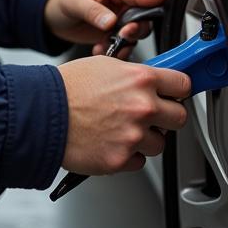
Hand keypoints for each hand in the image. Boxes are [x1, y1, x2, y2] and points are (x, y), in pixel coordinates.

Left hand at [44, 0, 165, 55]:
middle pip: (143, 17)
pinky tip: (99, 50)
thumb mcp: (74, 1)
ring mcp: (119, 20)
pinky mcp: (114, 35)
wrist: (52, 14)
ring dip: (123, 44)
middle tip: (123, 35)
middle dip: (135, 29)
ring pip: (135, 35)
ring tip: (106, 46)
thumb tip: (110, 21)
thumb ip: (93, 11)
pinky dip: (114, 52)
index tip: (160, 2)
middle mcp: (121, 3)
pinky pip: (123, 47)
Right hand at [57, 55, 189, 174]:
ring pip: (159, 143)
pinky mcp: (121, 160)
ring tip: (121, 129)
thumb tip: (152, 82)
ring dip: (145, 139)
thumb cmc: (69, 87)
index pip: (183, 84)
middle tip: (151, 114)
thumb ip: (135, 75)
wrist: (43, 112)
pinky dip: (128, 155)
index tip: (175, 93)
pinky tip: (110, 141)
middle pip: (180, 118)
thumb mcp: (106, 65)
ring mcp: (133, 136)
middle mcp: (142, 107)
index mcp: (141, 79)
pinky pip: (138, 161)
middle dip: (167, 116)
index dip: (178, 89)